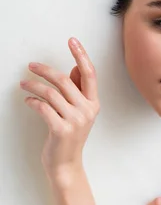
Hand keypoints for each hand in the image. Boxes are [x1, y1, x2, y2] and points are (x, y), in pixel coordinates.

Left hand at [20, 37, 99, 179]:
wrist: (66, 164)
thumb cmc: (70, 136)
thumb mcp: (79, 112)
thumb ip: (78, 90)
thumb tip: (75, 68)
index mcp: (93, 104)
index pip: (90, 74)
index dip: (81, 55)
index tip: (72, 40)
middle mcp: (87, 111)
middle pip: (65, 81)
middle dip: (45, 70)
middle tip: (31, 65)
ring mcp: (75, 121)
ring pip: (51, 93)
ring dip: (33, 86)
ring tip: (23, 84)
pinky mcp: (61, 130)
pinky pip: (43, 107)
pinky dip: (32, 101)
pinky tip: (28, 100)